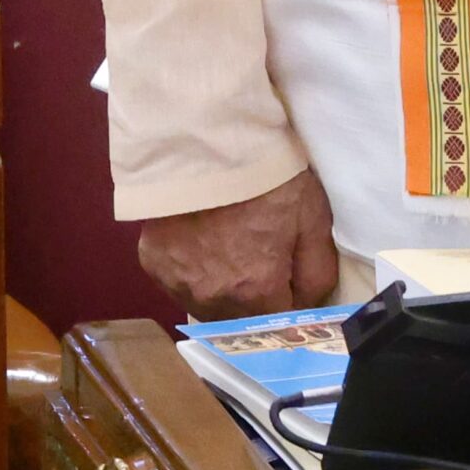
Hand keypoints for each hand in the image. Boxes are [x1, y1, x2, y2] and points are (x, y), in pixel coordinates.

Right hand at [137, 168, 337, 318]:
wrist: (211, 148)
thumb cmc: (271, 182)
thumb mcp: (314, 220)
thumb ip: (317, 272)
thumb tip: (311, 304)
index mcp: (256, 292)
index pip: (279, 320)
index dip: (291, 299)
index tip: (293, 277)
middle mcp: (213, 300)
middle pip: (241, 318)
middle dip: (257, 300)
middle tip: (264, 260)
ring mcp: (178, 284)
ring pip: (207, 305)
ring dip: (223, 291)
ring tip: (231, 252)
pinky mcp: (153, 265)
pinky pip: (178, 281)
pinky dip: (192, 270)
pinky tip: (202, 242)